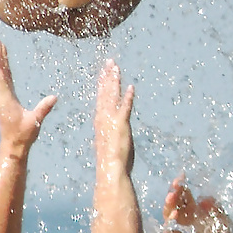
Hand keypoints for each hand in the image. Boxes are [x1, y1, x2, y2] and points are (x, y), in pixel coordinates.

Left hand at [0, 39, 55, 152]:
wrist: (13, 147)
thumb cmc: (23, 135)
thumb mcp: (35, 121)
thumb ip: (44, 109)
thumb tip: (54, 97)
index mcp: (6, 98)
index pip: (2, 74)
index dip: (0, 59)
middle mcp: (1, 96)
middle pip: (0, 72)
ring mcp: (2, 99)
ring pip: (1, 76)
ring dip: (1, 63)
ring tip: (1, 50)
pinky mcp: (4, 102)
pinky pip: (3, 82)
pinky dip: (3, 72)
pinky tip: (5, 69)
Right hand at [94, 59, 134, 177]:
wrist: (110, 170)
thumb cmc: (110, 163)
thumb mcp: (109, 146)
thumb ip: (110, 137)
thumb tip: (111, 138)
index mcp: (100, 122)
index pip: (101, 99)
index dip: (103, 85)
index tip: (104, 73)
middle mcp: (103, 118)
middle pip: (105, 93)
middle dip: (107, 76)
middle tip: (109, 62)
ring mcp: (112, 120)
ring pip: (113, 96)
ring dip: (114, 81)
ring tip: (116, 67)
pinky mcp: (121, 125)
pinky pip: (125, 107)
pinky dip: (128, 97)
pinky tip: (131, 87)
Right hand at [163, 176, 232, 232]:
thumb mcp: (222, 219)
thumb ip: (215, 208)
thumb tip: (203, 200)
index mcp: (193, 210)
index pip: (182, 195)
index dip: (180, 186)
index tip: (180, 177)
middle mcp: (185, 219)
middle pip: (173, 205)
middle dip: (172, 197)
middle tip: (174, 191)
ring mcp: (181, 231)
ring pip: (170, 219)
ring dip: (169, 211)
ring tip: (173, 205)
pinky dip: (171, 232)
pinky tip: (170, 228)